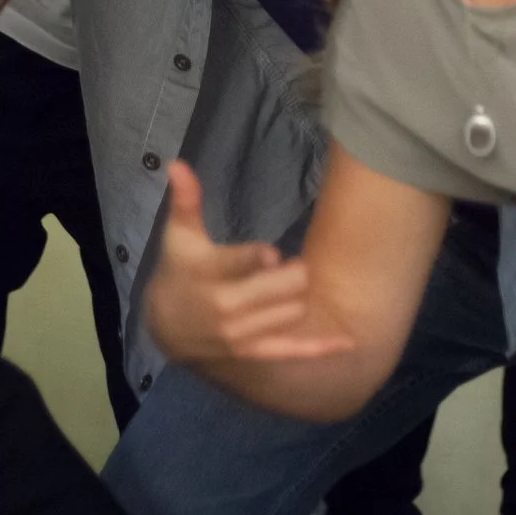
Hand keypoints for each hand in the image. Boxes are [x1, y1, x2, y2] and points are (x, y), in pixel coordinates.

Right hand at [146, 164, 353, 365]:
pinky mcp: (253, 351)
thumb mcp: (179, 234)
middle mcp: (227, 309)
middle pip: (283, 288)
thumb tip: (178, 163)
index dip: (260, 258)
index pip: (240, 265)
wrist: (165, 326)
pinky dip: (321, 347)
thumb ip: (186, 200)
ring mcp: (242, 335)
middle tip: (289, 263)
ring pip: (294, 312)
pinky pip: (292, 350)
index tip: (272, 254)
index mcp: (210, 274)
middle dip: (294, 273)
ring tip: (284, 286)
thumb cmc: (179, 270)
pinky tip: (350, 341)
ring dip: (297, 296)